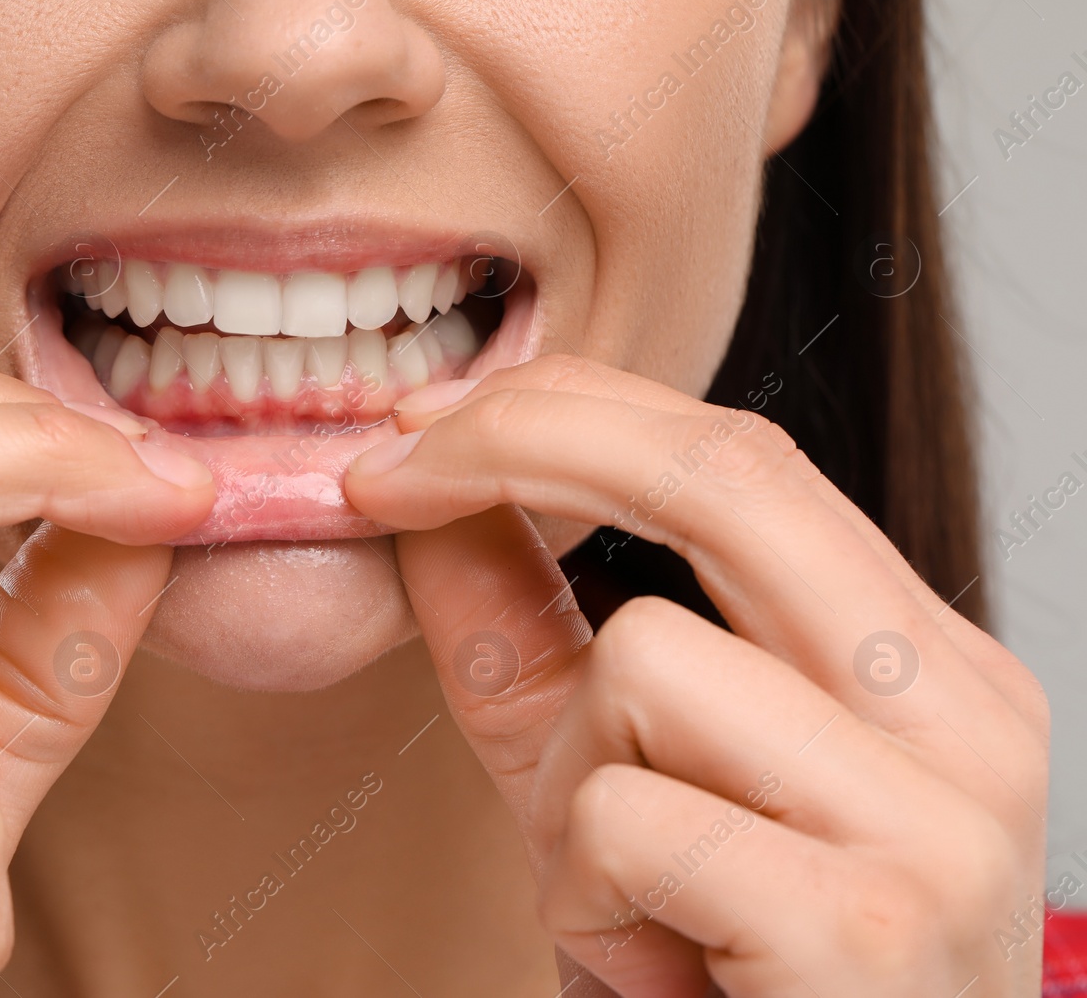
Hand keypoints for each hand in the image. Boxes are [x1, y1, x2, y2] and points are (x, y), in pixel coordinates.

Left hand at [346, 355, 1047, 996]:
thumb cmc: (728, 976)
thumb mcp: (602, 780)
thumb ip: (526, 638)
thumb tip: (427, 496)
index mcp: (922, 664)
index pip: (745, 456)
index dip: (563, 406)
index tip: (416, 424)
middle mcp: (963, 715)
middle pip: (728, 474)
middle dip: (521, 442)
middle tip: (384, 478)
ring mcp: (939, 820)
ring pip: (645, 660)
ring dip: (567, 783)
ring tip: (624, 891)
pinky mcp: (870, 926)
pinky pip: (627, 815)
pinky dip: (584, 889)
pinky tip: (653, 963)